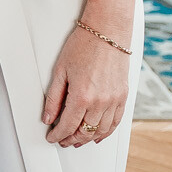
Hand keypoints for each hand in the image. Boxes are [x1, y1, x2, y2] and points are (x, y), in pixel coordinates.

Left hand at [43, 24, 130, 146]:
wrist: (107, 32)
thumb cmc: (83, 46)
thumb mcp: (60, 71)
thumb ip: (53, 98)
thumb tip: (48, 117)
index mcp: (81, 96)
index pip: (67, 126)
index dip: (57, 135)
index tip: (52, 137)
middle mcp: (100, 102)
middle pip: (84, 132)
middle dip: (71, 139)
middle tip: (62, 140)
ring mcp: (114, 100)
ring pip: (100, 131)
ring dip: (88, 138)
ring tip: (77, 140)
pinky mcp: (123, 96)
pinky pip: (115, 122)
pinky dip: (106, 132)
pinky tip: (98, 135)